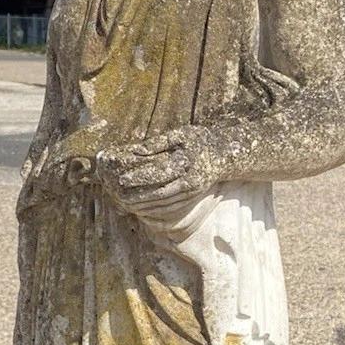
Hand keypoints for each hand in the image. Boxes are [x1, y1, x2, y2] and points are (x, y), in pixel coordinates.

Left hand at [100, 125, 227, 210]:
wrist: (225, 155)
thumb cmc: (200, 140)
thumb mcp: (181, 134)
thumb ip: (158, 143)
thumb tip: (136, 151)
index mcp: (185, 163)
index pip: (157, 173)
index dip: (139, 178)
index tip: (122, 179)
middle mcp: (189, 181)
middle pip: (159, 193)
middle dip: (138, 197)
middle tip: (119, 197)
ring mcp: (191, 191)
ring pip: (164, 204)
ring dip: (145, 206)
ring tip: (126, 204)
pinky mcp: (192, 197)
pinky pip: (171, 207)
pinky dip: (155, 209)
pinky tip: (142, 208)